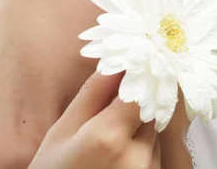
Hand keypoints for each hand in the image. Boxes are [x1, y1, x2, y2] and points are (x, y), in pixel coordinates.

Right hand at [28, 71, 160, 168]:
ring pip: (154, 129)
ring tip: (108, 135)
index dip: (137, 75)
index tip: (129, 67)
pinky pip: (153, 152)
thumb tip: (116, 61)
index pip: (142, 89)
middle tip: (113, 102)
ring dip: (139, 124)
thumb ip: (93, 94)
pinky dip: (140, 145)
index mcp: (110, 137)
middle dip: (137, 99)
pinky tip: (115, 154)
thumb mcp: (63, 131)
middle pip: (151, 108)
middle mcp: (137, 156)